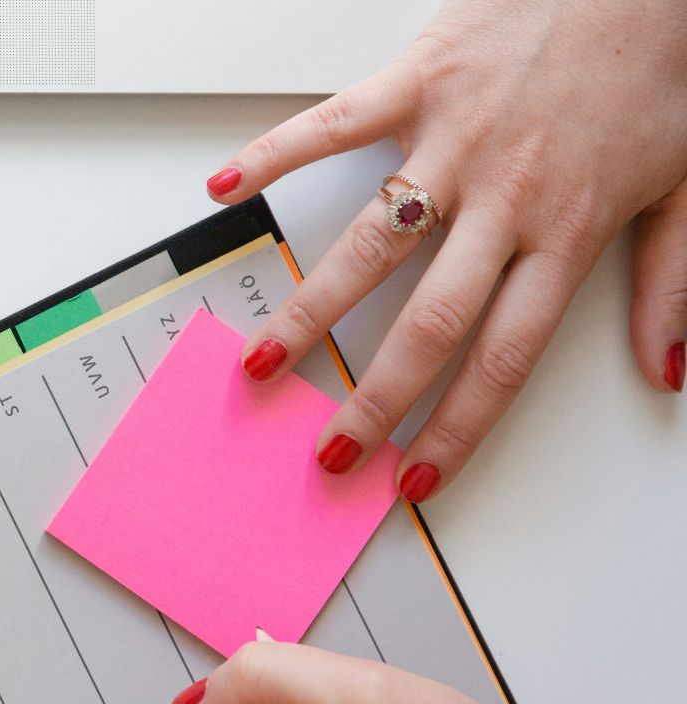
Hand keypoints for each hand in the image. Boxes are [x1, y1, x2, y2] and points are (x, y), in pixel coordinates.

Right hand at [204, 0, 686, 502]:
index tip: (414, 477)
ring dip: (308, 313)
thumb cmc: (662, 64)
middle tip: (329, 449)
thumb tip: (665, 369)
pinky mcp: (418, 80)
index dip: (456, 428)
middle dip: (372, 399)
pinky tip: (224, 188)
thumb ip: (674, 283)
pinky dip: (271, 155)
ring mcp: (453, 141)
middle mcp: (505, 197)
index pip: (503, 356)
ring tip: (262, 364)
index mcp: (569, 230)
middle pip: (427, 323)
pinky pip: (332, 125)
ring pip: (368, 248)